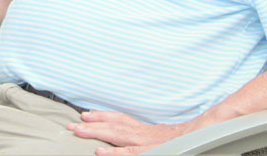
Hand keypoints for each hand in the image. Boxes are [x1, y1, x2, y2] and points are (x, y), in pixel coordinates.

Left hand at [67, 110, 196, 154]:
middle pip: (112, 125)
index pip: (119, 118)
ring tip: (77, 131)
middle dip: (90, 124)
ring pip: (116, 135)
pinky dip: (113, 153)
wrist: (196, 137)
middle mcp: (140, 132)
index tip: (85, 114)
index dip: (101, 115)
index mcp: (142, 128)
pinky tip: (99, 152)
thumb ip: (140, 133)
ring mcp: (143, 142)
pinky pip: (128, 153)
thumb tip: (124, 134)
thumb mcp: (157, 135)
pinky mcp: (148, 152)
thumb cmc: (176, 139)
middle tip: (70, 124)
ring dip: (95, 132)